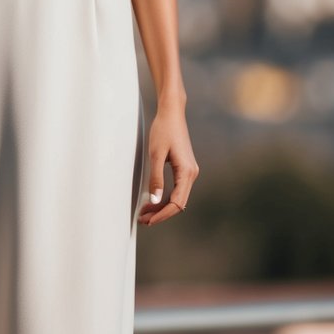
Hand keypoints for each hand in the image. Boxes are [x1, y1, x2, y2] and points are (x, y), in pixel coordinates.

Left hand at [138, 98, 198, 224]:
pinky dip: (164, 197)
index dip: (162, 214)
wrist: (172, 113)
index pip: (177, 203)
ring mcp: (189, 171)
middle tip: (142, 220)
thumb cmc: (163, 130)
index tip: (147, 220)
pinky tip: (152, 200)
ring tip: (144, 213)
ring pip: (177, 197)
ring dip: (161, 206)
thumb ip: (156, 178)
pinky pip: (176, 189)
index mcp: (186, 172)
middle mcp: (191, 173)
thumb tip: (154, 200)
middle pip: (178, 203)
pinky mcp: (184, 168)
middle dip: (161, 213)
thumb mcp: (156, 154)